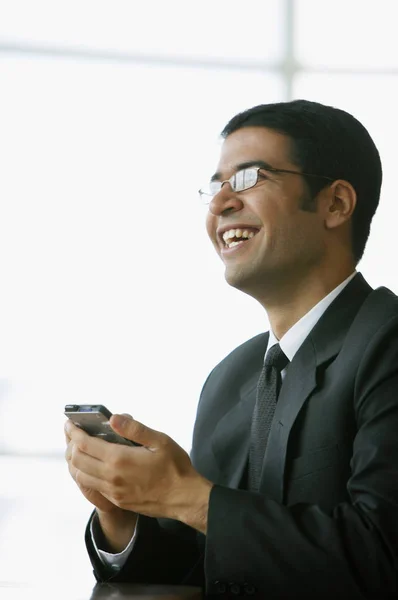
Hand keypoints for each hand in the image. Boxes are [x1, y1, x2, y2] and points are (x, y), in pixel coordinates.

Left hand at [65, 415, 212, 529]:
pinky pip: (92, 486)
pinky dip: (86, 473)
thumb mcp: (160, 441)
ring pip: (81, 476)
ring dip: (76, 461)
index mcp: (120, 459)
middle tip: (73, 433)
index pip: (85, 444)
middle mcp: (111, 477)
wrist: (184, 498)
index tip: (70, 423)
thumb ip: (134, 429)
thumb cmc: (175, 467)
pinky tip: (94, 464)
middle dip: (71, 444)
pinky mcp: (117, 500)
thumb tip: (113, 418)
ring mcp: (113, 491)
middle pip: (78, 460)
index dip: (74, 432)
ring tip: (80, 448)